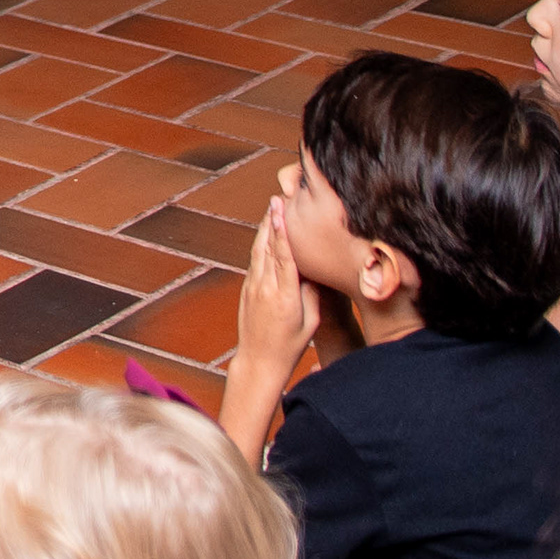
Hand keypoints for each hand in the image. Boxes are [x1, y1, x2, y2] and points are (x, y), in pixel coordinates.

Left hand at [236, 196, 318, 388]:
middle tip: (278, 198)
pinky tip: (266, 233)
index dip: (282, 231)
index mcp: (285, 296)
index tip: (281, 210)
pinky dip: (261, 244)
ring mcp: (252, 287)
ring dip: (264, 228)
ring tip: (272, 208)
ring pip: (258, 251)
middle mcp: (265, 287)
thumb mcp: (311, 321)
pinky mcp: (246, 289)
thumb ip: (311, 293)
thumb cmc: (291, 344)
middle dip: (271, 221)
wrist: (259, 359)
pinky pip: (255, 261)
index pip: (283, 257)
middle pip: (267, 247)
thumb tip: (313, 269)